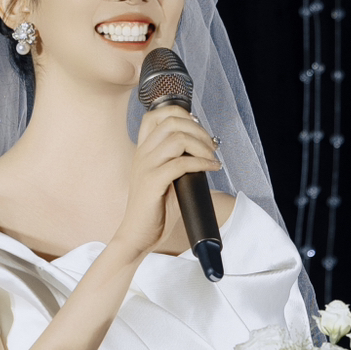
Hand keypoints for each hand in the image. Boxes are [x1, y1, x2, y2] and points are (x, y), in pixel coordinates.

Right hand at [113, 101, 220, 261]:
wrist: (138, 235)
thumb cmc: (154, 212)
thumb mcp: (165, 180)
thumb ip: (178, 163)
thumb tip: (205, 154)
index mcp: (143, 150)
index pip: (155, 115)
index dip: (180, 114)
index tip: (198, 128)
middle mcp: (142, 154)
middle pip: (171, 121)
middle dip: (198, 129)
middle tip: (211, 145)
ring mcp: (146, 166)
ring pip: (178, 138)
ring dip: (202, 145)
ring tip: (212, 157)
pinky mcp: (153, 182)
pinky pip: (182, 163)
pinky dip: (202, 163)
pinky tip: (211, 168)